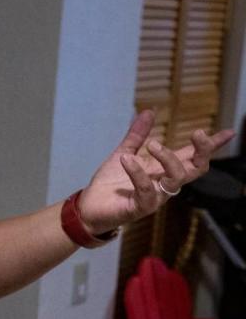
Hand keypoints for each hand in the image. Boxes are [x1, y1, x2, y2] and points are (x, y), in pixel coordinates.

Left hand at [78, 110, 234, 234]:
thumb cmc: (109, 184)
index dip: (211, 145)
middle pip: (197, 168)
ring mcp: (155, 197)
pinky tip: (126, 159)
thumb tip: (149, 111)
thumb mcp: (124, 153)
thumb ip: (137, 135)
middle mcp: (165, 184)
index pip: (192, 156)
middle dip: (203, 150)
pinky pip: (147, 190)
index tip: (229, 132)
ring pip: (177, 178)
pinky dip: (138, 172)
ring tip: (151, 144)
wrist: (89, 207)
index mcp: (163, 170)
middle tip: (197, 132)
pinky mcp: (140, 207)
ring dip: (167, 158)